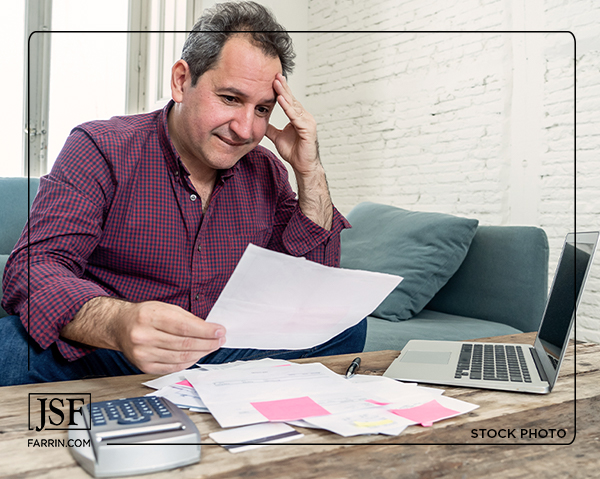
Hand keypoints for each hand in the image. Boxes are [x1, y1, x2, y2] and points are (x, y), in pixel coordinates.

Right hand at [62, 298, 225, 373]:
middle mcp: (143, 336)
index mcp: (149, 316)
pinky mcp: (144, 366)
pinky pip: (172, 367)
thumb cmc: (144, 315)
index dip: (205, 331)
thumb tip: (210, 330)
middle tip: (219, 340)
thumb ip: (186, 318)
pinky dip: (188, 362)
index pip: (184, 327)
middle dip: (207, 343)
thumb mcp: (164, 307)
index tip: (219, 331)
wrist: (119, 326)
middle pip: (184, 344)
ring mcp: (142, 353)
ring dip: (201, 353)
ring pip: (180, 357)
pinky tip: (196, 355)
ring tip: (211, 347)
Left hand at [265, 74, 332, 229]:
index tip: (272, 80)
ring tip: (276, 82)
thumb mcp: (278, 137)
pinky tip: (281, 99)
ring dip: (284, 93)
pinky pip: (295, 116)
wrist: (304, 167)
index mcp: (298, 117)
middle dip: (283, 87)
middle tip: (275, 74)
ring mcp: (307, 122)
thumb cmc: (295, 152)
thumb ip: (271, 128)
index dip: (281, 90)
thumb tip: (261, 122)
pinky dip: (288, 108)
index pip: (288, 101)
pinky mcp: (307, 129)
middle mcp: (304, 117)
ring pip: (293, 105)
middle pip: (291, 99)